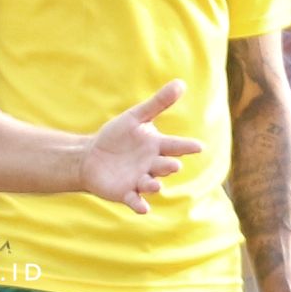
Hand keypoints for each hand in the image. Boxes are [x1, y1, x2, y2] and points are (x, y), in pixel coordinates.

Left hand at [81, 79, 203, 213]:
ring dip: (153, 185)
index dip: (187, 146)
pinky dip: (139, 205)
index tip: (199, 146)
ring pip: (151, 184)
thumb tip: (181, 83)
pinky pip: (135, 201)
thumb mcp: (135, 117)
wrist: (91, 156)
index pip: (175, 146)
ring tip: (154, 184)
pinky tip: (142, 208)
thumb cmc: (116, 136)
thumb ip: (158, 103)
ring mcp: (140, 180)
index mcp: (157, 146)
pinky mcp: (126, 193)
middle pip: (164, 166)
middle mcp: (152, 165)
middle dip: (168, 166)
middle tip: (173, 165)